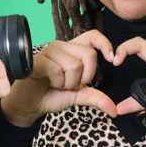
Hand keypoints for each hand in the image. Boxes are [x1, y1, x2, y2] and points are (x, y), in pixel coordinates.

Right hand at [0, 30, 117, 126]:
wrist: (30, 104)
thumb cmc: (51, 95)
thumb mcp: (78, 96)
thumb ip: (96, 98)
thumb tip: (115, 110)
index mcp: (73, 50)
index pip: (93, 36)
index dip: (105, 44)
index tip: (112, 59)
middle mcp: (62, 46)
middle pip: (89, 55)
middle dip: (84, 77)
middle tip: (69, 83)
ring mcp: (49, 51)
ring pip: (74, 65)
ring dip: (67, 82)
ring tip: (56, 84)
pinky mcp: (38, 60)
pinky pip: (57, 70)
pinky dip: (56, 82)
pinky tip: (48, 83)